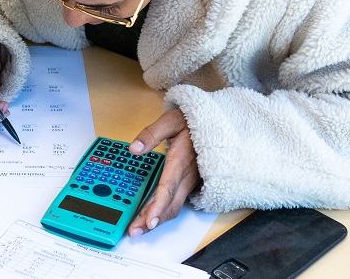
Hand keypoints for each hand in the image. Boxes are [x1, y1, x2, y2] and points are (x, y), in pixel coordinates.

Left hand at [127, 108, 200, 237]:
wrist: (215, 123)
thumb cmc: (191, 121)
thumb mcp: (170, 120)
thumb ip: (151, 134)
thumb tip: (134, 148)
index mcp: (181, 161)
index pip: (168, 188)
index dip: (158, 206)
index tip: (148, 220)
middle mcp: (187, 176)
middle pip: (170, 205)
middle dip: (152, 221)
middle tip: (134, 230)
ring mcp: (191, 181)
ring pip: (174, 206)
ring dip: (157, 219)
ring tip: (139, 227)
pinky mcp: (191, 183)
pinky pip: (177, 202)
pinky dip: (164, 211)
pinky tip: (150, 214)